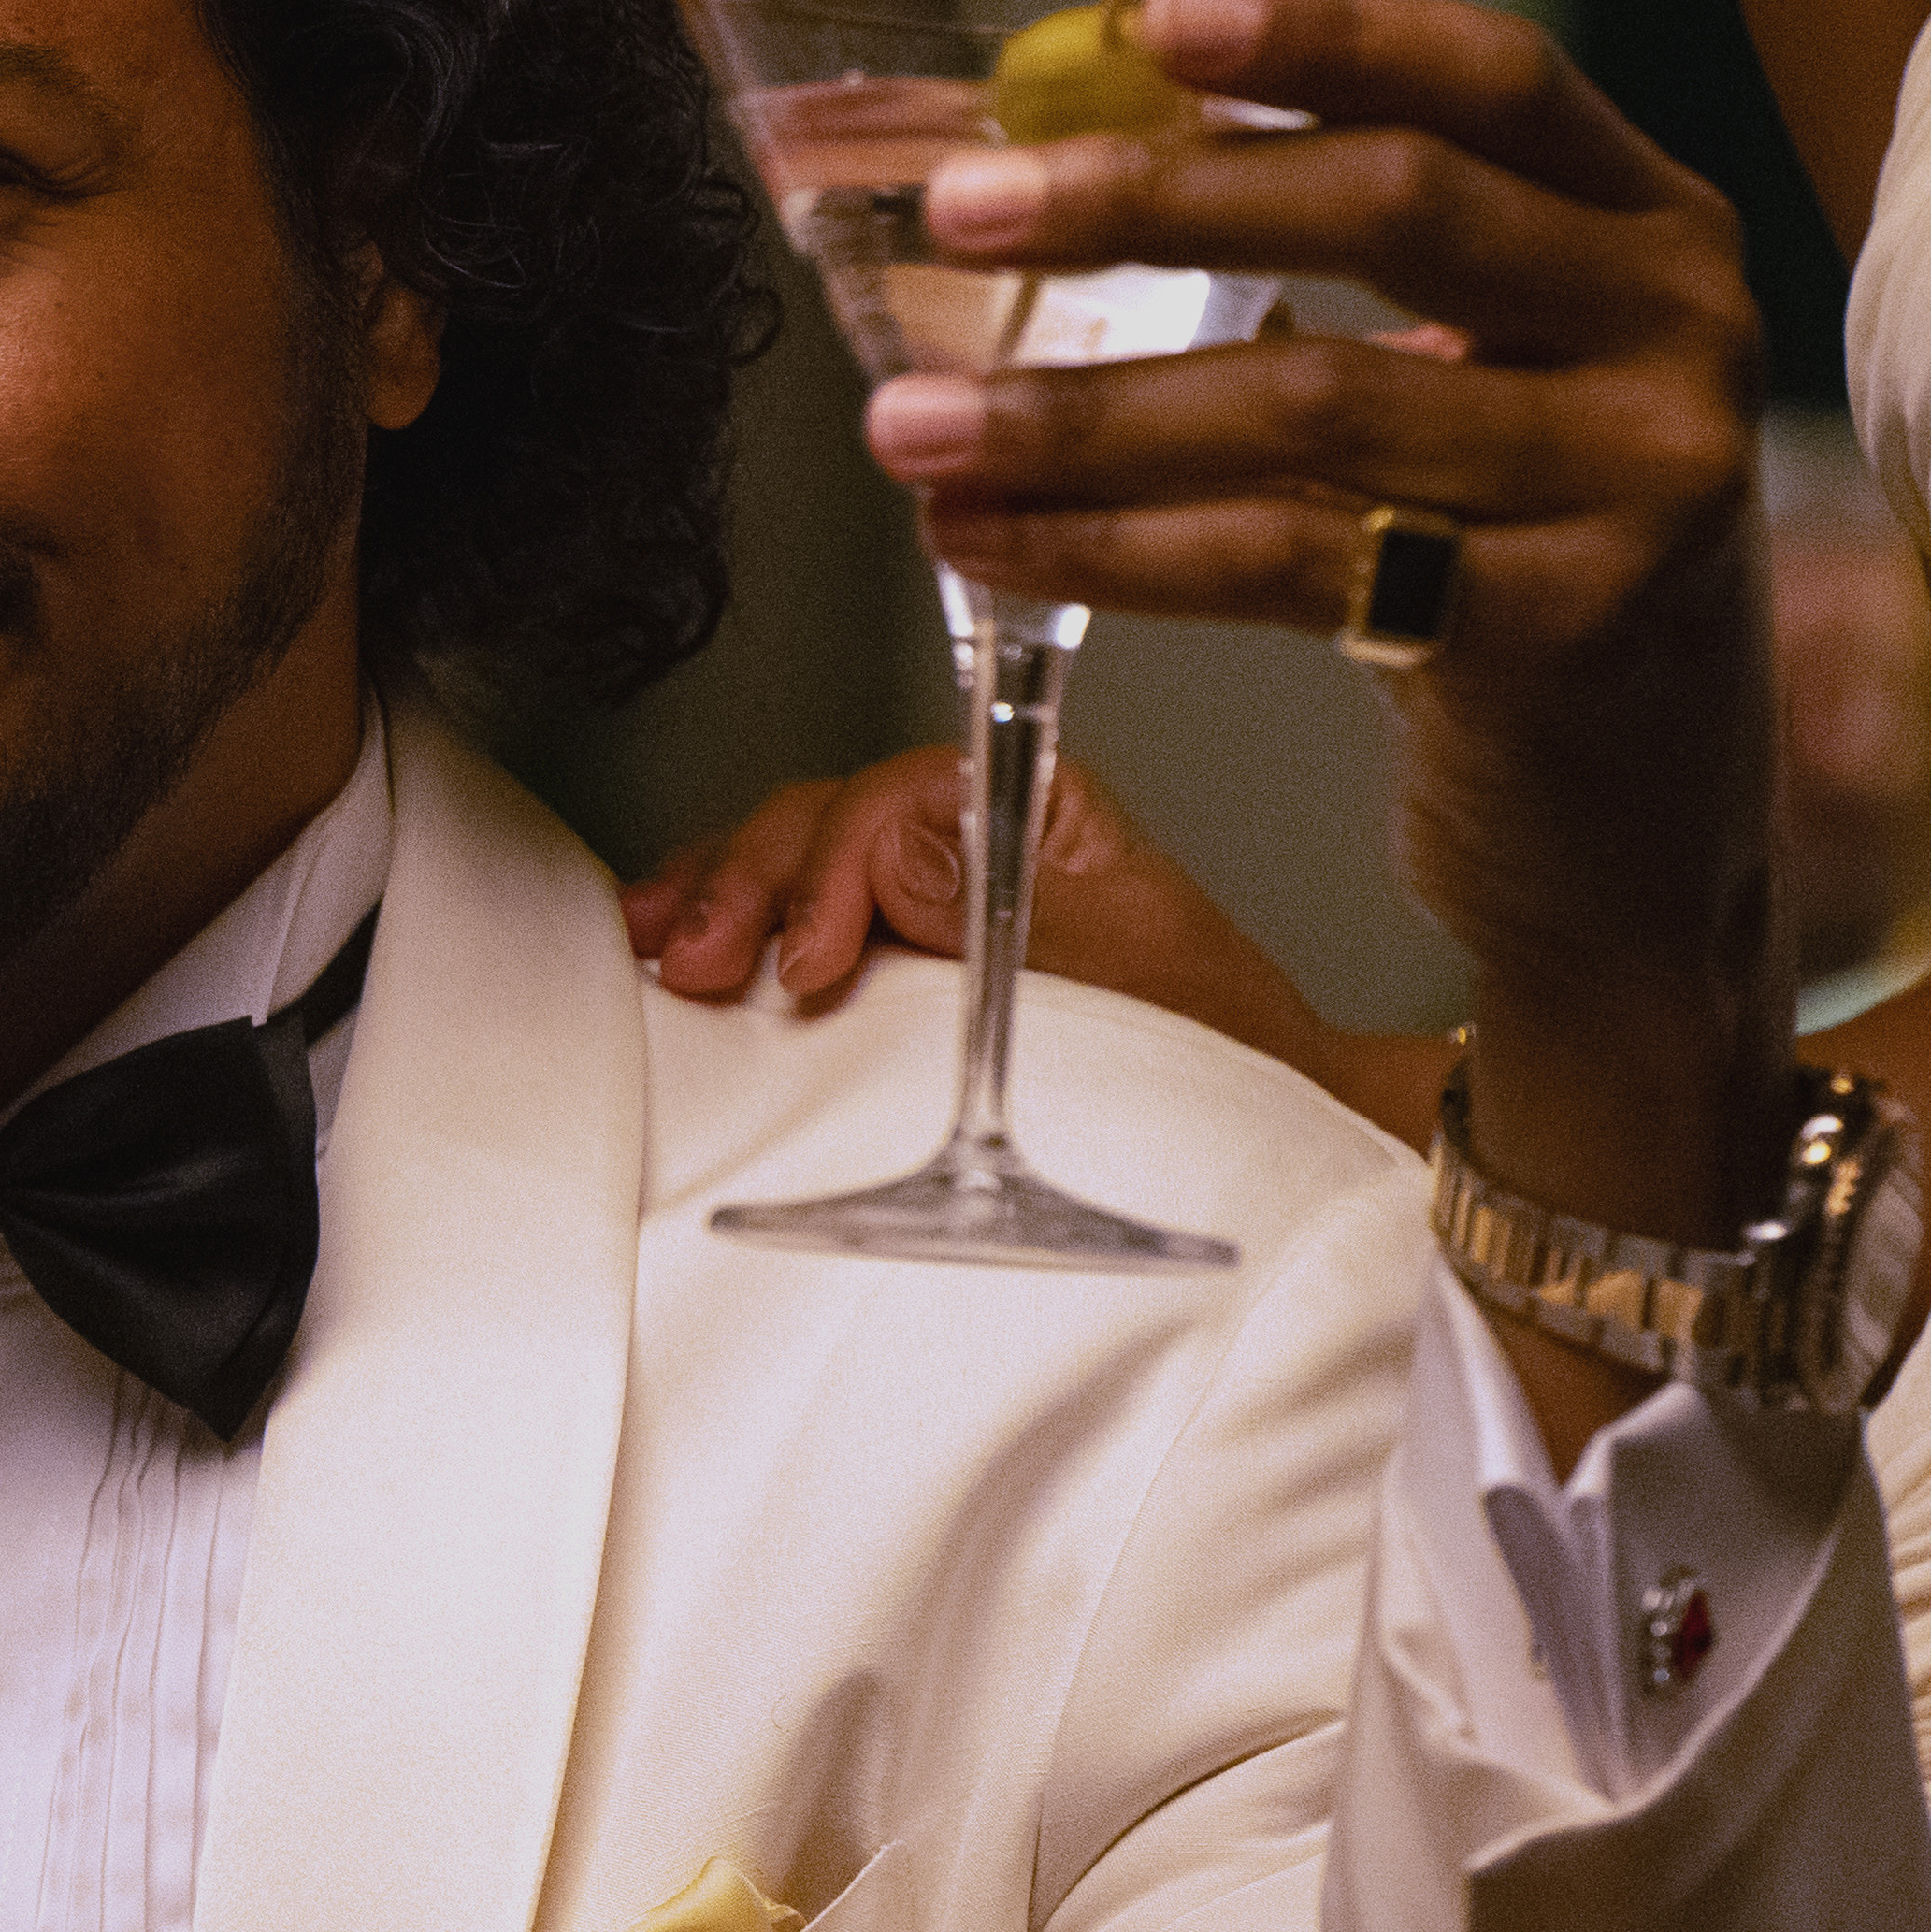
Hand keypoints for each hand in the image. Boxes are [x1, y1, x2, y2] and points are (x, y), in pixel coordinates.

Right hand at [621, 752, 1401, 1117]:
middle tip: (710, 963)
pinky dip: (729, 927)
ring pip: (792, 857)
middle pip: (829, 816)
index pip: (905, 796)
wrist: (1263, 1135)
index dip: (841, 866)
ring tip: (666, 948)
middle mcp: (971, 839)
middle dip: (755, 881)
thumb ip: (1008, 918)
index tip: (811, 958)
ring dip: (719, 896)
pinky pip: (791, 918)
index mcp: (1038, 813)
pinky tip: (674, 945)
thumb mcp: (1132, 980)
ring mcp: (922, 899)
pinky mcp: (891, 964)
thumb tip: (890, 854)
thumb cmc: (1221, 1060)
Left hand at [850, 0, 1778, 1249]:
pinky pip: (1295, 562)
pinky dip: (1116, 548)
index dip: (1316, 28)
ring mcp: (1642, 479)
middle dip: (1150, 202)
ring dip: (1083, 411)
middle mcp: (1676, 328)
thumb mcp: (1473, 393)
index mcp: (1650, 227)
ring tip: (914, 427)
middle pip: (1394, 207)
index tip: (1141, 14)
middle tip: (962, 211)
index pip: (1486, 76)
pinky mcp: (1570, 629)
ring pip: (1316, 402)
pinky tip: (990, 544)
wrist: (1644, 838)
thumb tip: (1048, 178)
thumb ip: (1336, 280)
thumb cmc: (1514, 577)